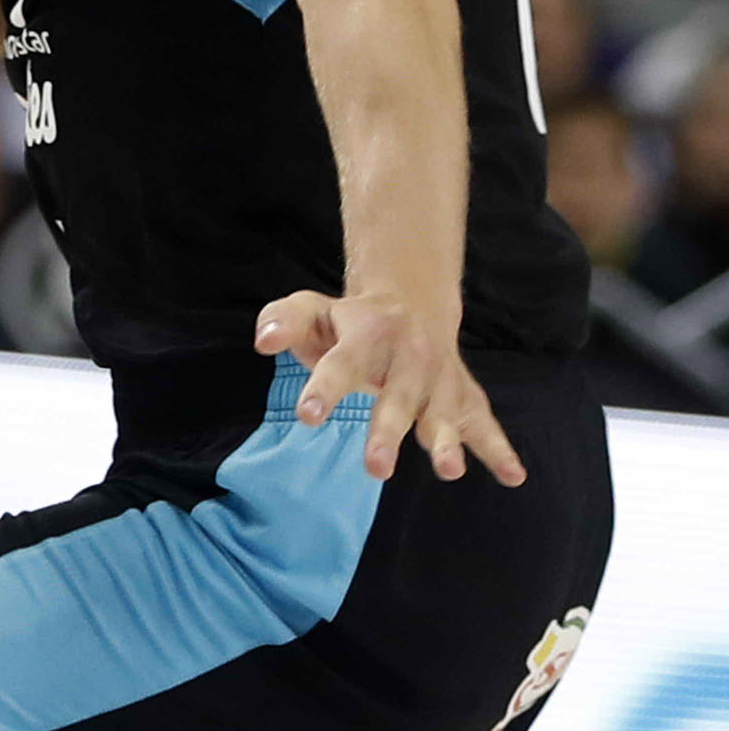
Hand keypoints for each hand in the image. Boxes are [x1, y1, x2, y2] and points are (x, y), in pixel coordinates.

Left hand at [255, 290, 524, 485]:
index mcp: (366, 333)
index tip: (307, 416)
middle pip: (397, 396)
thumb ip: (282, 320)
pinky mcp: (463, 396)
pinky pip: (485, 423)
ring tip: (448, 471)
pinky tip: (514, 477)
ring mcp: (440, 378)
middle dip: (388, 432)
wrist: (410, 302)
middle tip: (375, 469)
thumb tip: (264, 342)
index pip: (342, 362)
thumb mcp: (311, 308)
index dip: (325, 388)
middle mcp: (409, 356)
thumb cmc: (348, 320)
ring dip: (446, 441)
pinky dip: (500, 450)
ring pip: (443, 412)